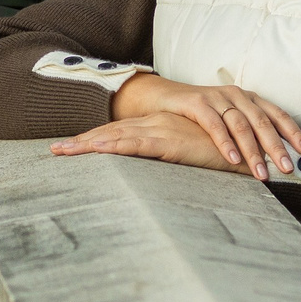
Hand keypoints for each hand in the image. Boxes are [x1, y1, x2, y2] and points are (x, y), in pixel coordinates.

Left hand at [51, 111, 246, 172]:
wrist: (247, 151)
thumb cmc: (222, 156)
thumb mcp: (192, 158)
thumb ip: (175, 160)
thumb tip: (158, 175)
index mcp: (159, 129)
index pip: (120, 133)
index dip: (94, 140)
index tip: (69, 149)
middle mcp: (156, 125)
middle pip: (110, 133)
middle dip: (81, 142)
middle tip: (53, 151)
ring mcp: (160, 131)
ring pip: (115, 137)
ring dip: (86, 145)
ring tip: (60, 152)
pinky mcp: (169, 142)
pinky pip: (135, 144)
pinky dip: (112, 146)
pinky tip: (93, 150)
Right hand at [112, 73, 300, 179]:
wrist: (164, 98)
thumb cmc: (201, 116)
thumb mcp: (228, 121)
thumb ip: (248, 134)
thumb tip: (274, 161)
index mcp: (249, 99)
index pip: (277, 114)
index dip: (293, 132)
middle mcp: (237, 95)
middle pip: (262, 121)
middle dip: (277, 147)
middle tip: (287, 168)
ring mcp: (217, 97)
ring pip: (241, 125)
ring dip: (252, 151)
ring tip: (260, 174)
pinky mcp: (197, 102)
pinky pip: (214, 124)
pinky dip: (225, 143)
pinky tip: (232, 159)